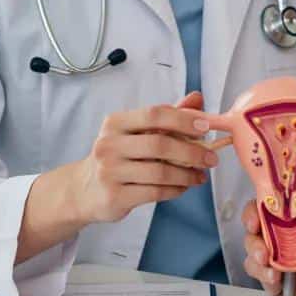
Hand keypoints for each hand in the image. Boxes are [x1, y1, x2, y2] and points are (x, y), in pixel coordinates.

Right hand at [71, 92, 218, 223]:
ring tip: (200, 175)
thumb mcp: (137, 131)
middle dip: (192, 151)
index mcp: (116, 123)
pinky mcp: (115, 196)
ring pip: (160, 173)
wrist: (84, 190)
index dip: (184, 119)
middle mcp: (109, 145)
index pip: (154, 114)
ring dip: (187, 174)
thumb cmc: (118, 155)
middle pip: (160, 144)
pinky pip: (155, 192)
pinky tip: (183, 186)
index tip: (206, 127)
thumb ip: (168, 115)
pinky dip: (175, 189)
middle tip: (211, 158)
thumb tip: (197, 98)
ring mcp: (110, 172)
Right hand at [242, 200, 295, 295]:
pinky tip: (276, 280)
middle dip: (253, 241)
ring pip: (253, 257)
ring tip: (271, 269)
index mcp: (294, 214)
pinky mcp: (281, 282)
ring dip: (257, 262)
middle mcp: (281, 234)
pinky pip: (265, 280)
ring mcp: (279, 258)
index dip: (256, 210)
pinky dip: (266, 280)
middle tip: (263, 251)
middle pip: (254, 233)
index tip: (256, 220)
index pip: (267, 206)